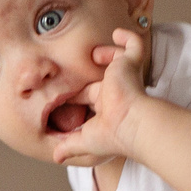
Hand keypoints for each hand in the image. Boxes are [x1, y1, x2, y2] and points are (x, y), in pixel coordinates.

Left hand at [48, 26, 150, 166]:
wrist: (131, 124)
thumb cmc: (112, 136)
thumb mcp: (85, 142)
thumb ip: (69, 146)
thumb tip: (55, 157)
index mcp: (104, 107)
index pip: (87, 97)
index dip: (76, 94)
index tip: (63, 92)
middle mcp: (114, 91)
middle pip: (100, 77)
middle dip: (90, 73)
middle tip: (75, 68)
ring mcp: (123, 77)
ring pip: (118, 59)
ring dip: (107, 54)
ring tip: (95, 54)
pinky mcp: (130, 64)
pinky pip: (134, 45)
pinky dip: (127, 37)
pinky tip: (117, 33)